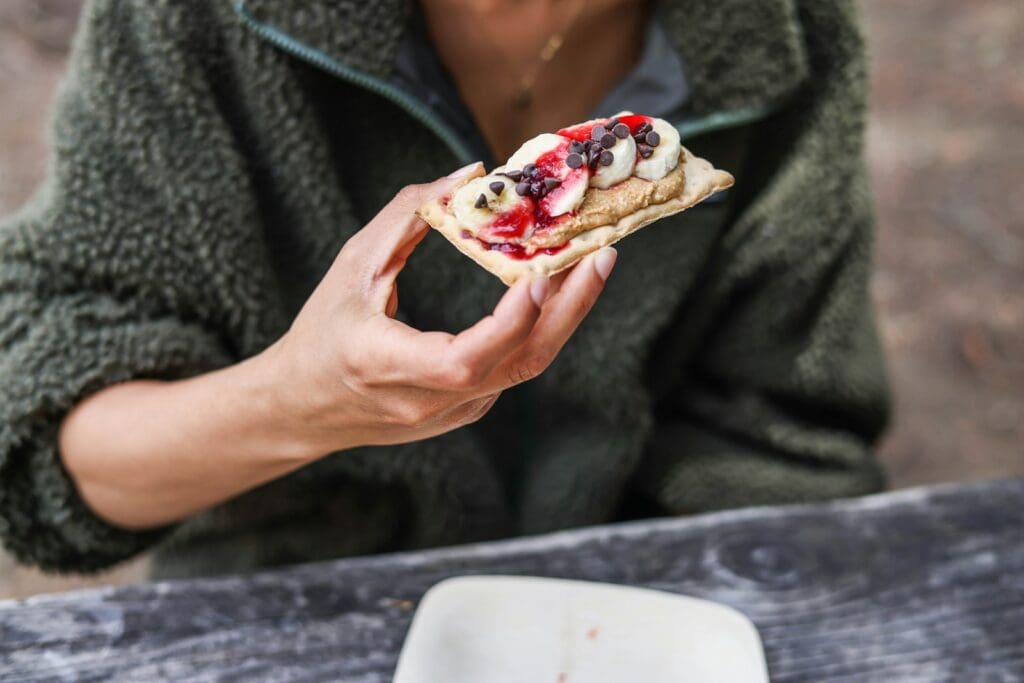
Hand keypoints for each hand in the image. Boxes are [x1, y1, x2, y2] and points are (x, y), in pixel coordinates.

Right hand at [263, 162, 616, 458]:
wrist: (304, 408)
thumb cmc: (322, 332)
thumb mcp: (351, 267)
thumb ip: (406, 217)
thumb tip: (468, 176)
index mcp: (385, 364)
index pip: (463, 360)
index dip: (507, 324)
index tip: (535, 278)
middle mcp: (426, 399)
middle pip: (518, 364)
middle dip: (569, 309)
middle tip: (600, 255)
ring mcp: (452, 413)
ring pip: (524, 366)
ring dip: (561, 315)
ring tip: (586, 263)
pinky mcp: (466, 411)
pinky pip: (512, 369)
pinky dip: (537, 328)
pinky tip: (551, 291)